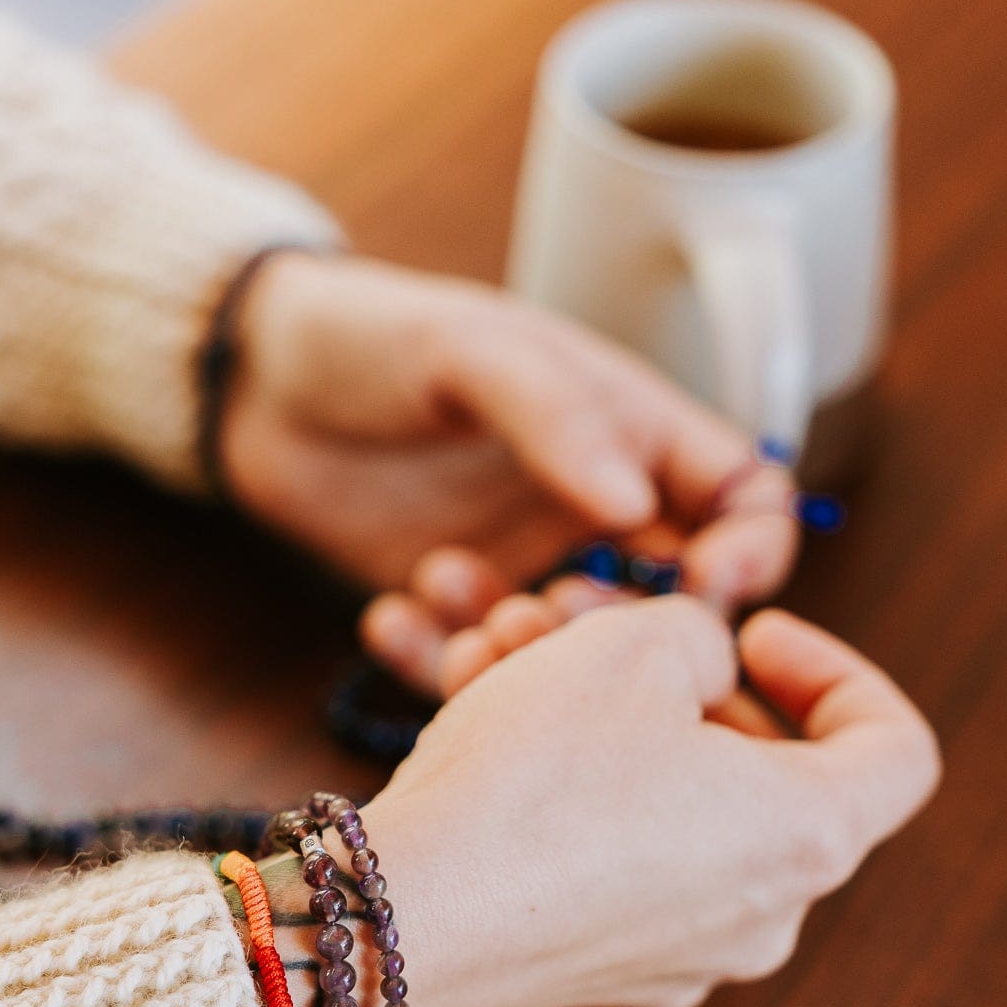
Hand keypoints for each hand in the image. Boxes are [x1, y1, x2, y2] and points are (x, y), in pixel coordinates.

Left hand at [221, 252, 797, 636]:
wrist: (256, 382)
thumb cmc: (376, 336)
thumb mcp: (474, 352)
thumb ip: (557, 419)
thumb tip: (634, 505)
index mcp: (635, 432)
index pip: (746, 502)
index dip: (751, 549)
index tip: (706, 584)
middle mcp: (597, 511)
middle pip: (675, 603)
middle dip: (631, 624)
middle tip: (552, 606)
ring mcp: (529, 567)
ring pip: (578, 655)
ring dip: (530, 652)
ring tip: (453, 598)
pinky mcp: (457, 616)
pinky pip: (479, 670)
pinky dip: (442, 663)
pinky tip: (388, 617)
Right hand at [356, 599, 938, 1006]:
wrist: (398, 919)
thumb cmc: (529, 782)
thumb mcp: (630, 646)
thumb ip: (698, 633)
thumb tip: (698, 668)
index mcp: (808, 835)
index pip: (897, 749)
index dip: (838, 670)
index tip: (755, 632)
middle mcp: (763, 918)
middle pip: (769, 775)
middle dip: (686, 684)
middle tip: (608, 634)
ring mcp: (682, 959)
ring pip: (673, 809)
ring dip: (609, 725)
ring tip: (515, 660)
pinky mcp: (599, 976)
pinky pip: (612, 861)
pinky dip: (571, 792)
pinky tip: (487, 733)